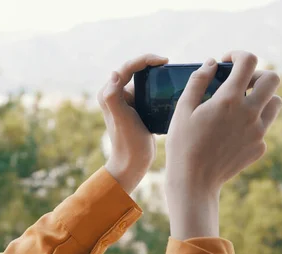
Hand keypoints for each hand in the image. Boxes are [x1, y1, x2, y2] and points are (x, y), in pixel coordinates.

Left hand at [99, 54, 168, 193]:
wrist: (132, 164)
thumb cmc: (128, 142)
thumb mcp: (122, 119)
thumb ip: (113, 96)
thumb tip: (115, 73)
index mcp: (109, 93)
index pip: (127, 68)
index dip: (145, 60)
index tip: (164, 61)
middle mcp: (115, 95)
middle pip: (135, 71)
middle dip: (151, 65)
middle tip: (169, 66)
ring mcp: (127, 102)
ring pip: (143, 81)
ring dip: (156, 76)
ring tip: (172, 75)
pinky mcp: (137, 109)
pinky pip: (149, 92)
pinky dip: (159, 88)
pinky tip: (171, 90)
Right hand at [165, 51, 281, 239]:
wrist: (194, 182)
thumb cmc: (183, 144)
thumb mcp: (182, 110)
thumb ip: (198, 82)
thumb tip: (212, 63)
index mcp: (229, 100)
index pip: (248, 61)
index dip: (238, 55)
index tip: (227, 61)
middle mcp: (249, 113)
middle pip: (273, 78)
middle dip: (256, 74)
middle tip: (240, 82)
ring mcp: (258, 132)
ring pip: (275, 102)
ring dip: (261, 97)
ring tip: (240, 105)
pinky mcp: (260, 147)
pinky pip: (264, 127)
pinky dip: (252, 122)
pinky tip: (232, 132)